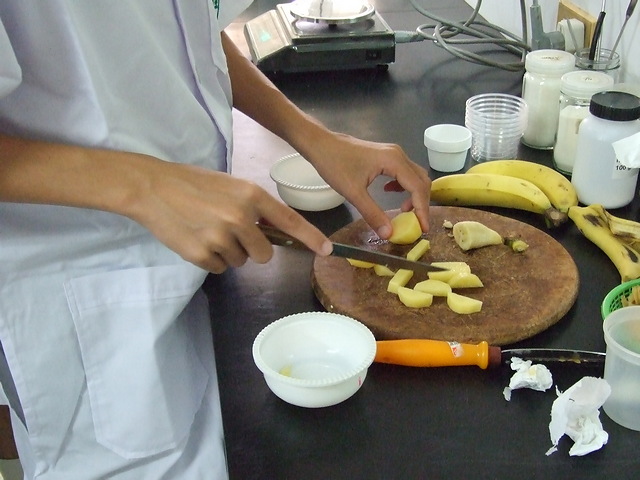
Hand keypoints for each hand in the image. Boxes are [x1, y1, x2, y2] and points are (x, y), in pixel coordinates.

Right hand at [126, 159, 331, 272]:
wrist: (151, 188)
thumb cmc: (192, 183)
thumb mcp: (229, 186)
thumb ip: (252, 206)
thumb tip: (271, 230)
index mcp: (251, 195)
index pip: (289, 221)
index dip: (310, 237)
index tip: (327, 250)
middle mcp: (240, 217)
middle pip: (264, 254)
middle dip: (252, 249)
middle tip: (231, 233)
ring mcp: (221, 238)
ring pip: (240, 262)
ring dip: (229, 252)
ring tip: (207, 230)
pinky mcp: (202, 255)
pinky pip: (219, 268)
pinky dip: (210, 259)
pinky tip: (196, 239)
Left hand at [301, 132, 430, 238]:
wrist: (320, 144)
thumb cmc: (335, 164)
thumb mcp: (353, 193)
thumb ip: (373, 213)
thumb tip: (389, 233)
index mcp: (394, 161)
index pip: (418, 188)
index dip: (422, 210)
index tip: (422, 228)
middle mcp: (398, 155)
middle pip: (421, 180)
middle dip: (421, 203)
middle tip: (415, 222)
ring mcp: (392, 153)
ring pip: (414, 176)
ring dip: (413, 194)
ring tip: (404, 211)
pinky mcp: (385, 155)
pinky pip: (403, 172)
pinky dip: (403, 186)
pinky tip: (390, 193)